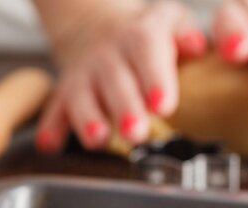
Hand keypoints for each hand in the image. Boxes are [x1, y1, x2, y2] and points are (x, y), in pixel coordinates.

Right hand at [35, 0, 206, 152]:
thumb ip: (185, 34)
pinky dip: (51, 128)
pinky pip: (54, 110)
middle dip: (125, 108)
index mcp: (139, 37)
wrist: (95, 28)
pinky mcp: (63, 93)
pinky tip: (50, 145)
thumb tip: (197, 47)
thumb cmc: (143, 38)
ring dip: (88, 119)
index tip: (163, 105)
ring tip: (99, 139)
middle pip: (114, 81)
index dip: (155, 78)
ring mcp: (83, 75)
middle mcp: (107, 56)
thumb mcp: (169, 22)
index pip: (146, 52)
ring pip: (81, 97)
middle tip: (137, 133)